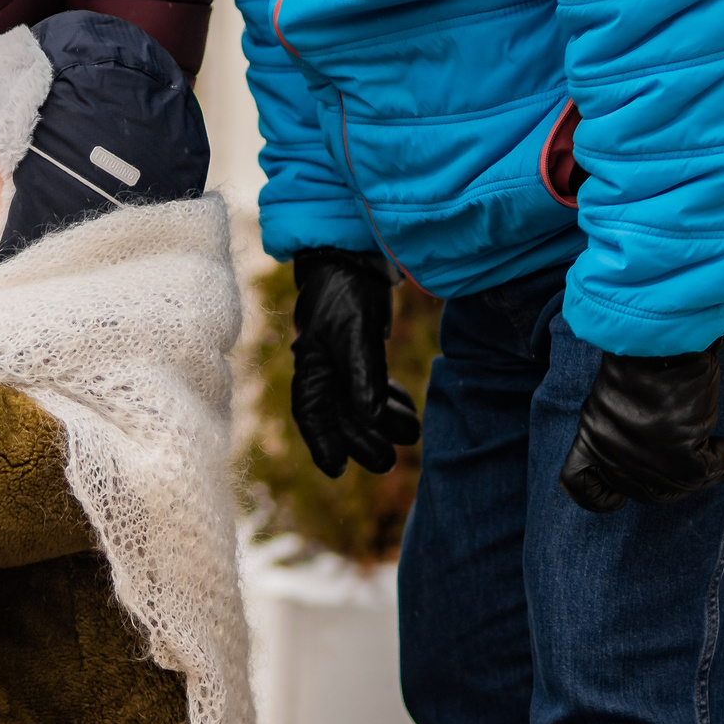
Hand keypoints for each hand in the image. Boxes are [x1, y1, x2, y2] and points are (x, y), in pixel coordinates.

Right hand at [289, 248, 421, 476]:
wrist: (351, 254)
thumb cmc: (345, 290)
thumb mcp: (354, 331)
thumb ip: (363, 375)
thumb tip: (369, 418)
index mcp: (313, 366)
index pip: (311, 414)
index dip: (322, 445)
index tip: (338, 470)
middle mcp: (323, 368)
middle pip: (340, 416)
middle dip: (363, 441)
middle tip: (389, 462)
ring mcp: (341, 360)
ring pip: (359, 404)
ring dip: (382, 423)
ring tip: (411, 432)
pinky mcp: (360, 349)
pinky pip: (371, 386)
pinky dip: (387, 400)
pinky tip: (406, 408)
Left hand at [557, 344, 723, 512]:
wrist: (657, 336)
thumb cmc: (641, 354)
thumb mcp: (617, 392)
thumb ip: (625, 420)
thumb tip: (653, 436)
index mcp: (590, 434)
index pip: (581, 483)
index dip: (603, 495)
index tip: (619, 494)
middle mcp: (611, 452)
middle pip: (641, 490)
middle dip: (668, 482)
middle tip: (694, 461)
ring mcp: (642, 459)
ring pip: (677, 486)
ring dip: (703, 472)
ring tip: (717, 452)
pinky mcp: (678, 457)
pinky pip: (706, 472)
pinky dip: (722, 461)